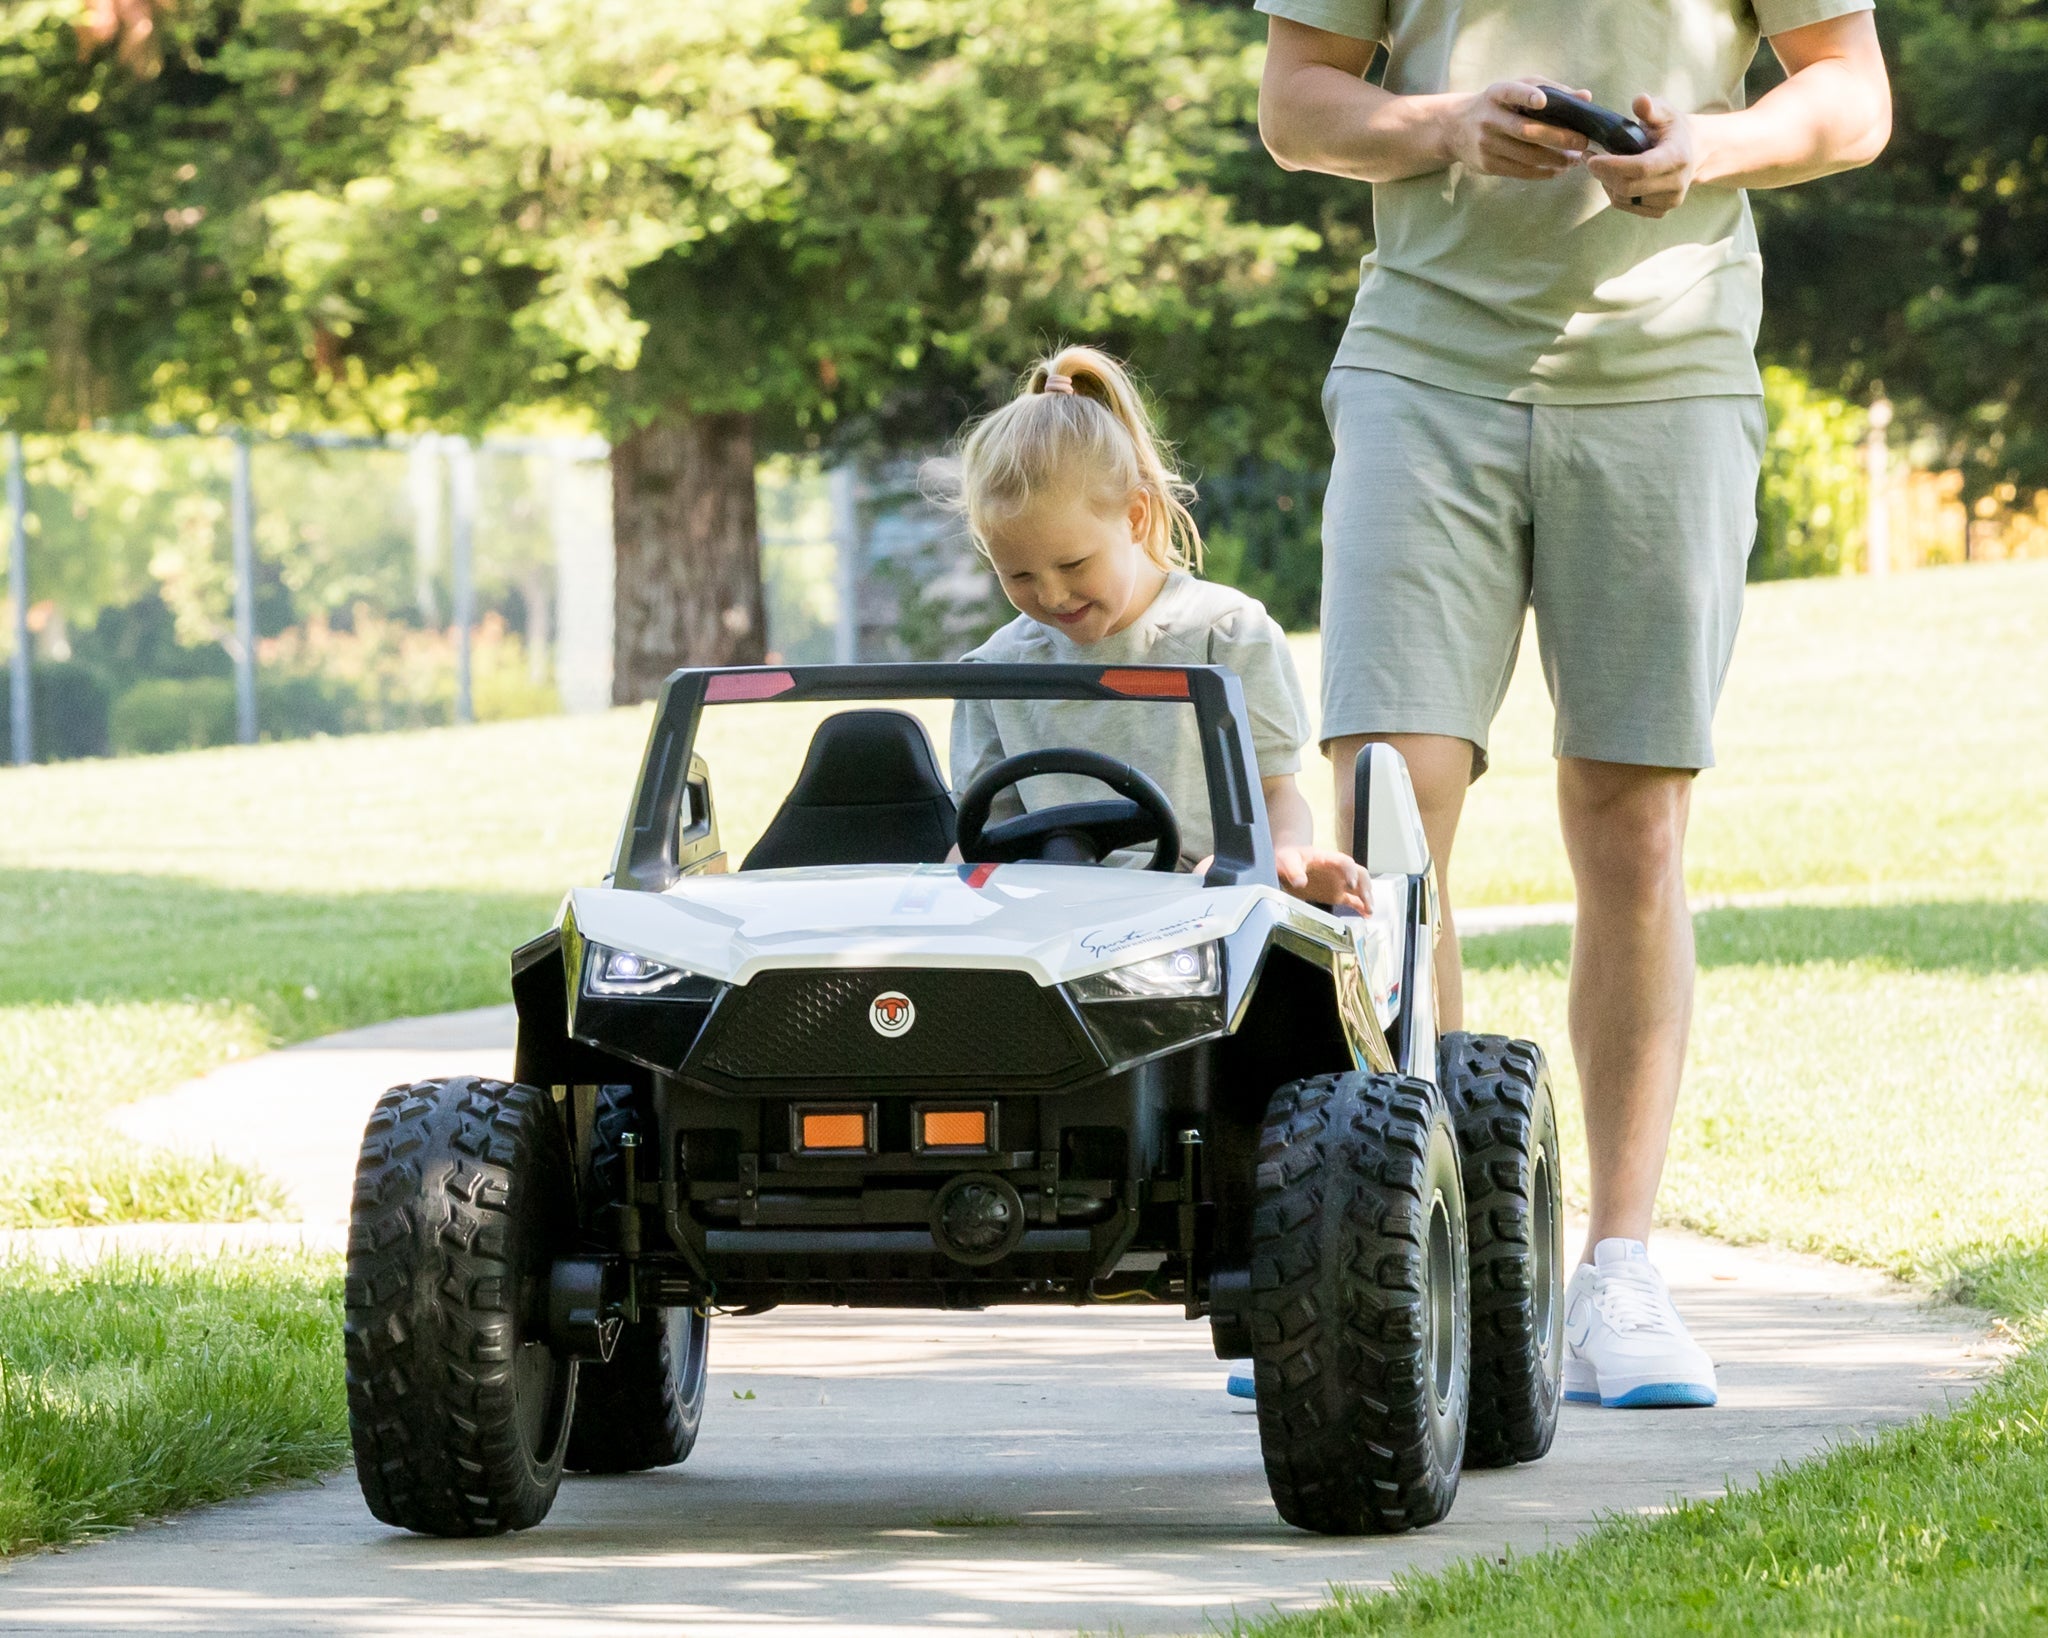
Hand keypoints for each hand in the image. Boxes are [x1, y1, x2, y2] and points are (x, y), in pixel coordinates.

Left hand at [1276, 845, 1371, 915]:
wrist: (1288, 863)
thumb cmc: (1290, 858)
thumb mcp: (1288, 861)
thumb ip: (1294, 871)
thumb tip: (1300, 882)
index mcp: (1328, 859)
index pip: (1345, 862)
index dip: (1350, 872)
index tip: (1351, 884)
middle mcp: (1338, 871)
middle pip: (1359, 875)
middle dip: (1365, 887)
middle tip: (1365, 900)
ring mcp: (1339, 883)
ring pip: (1360, 888)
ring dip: (1366, 898)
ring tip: (1369, 911)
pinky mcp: (1337, 894)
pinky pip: (1353, 900)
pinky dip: (1361, 907)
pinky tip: (1366, 915)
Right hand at [1445, 81, 1588, 179]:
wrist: (1456, 128)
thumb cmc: (1498, 105)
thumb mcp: (1516, 90)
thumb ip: (1551, 90)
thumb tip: (1585, 97)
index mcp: (1497, 94)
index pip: (1511, 92)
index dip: (1526, 96)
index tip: (1542, 101)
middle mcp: (1489, 118)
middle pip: (1526, 130)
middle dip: (1558, 137)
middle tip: (1583, 142)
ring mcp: (1486, 144)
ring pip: (1527, 155)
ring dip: (1556, 159)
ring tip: (1575, 159)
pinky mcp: (1487, 165)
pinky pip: (1520, 171)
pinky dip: (1543, 172)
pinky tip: (1559, 169)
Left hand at [1585, 95, 1698, 217]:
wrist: (1692, 151)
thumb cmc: (1672, 129)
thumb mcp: (1664, 112)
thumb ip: (1650, 107)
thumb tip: (1639, 101)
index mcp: (1677, 158)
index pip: (1641, 168)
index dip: (1612, 165)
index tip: (1591, 158)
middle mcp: (1676, 184)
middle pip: (1628, 187)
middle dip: (1602, 174)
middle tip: (1589, 158)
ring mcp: (1668, 201)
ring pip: (1623, 199)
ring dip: (1606, 183)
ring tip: (1601, 166)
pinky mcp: (1659, 211)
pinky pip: (1626, 206)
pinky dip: (1613, 192)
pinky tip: (1612, 177)